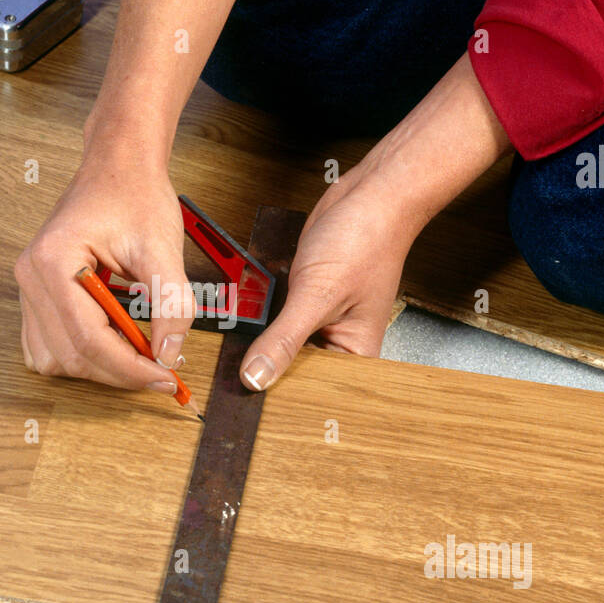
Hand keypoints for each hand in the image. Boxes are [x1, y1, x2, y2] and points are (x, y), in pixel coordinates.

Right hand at [14, 156, 195, 390]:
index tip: (163, 377)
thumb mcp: (162, 249)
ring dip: (97, 368)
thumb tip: (169, 355)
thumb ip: (171, 304)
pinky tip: (112, 344)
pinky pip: (47, 345)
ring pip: (53, 359)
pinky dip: (80, 356)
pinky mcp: (36, 294)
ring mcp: (28, 286)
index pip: (87, 338)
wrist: (118, 168)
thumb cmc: (135, 196)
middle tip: (160, 371)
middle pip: (69, 355)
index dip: (128, 368)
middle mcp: (31, 275)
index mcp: (54, 260)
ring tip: (136, 353)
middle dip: (117, 372)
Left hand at [239, 166, 417, 389]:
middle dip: (267, 368)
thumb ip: (285, 338)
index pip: (313, 393)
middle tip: (233, 381)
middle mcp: (338, 343)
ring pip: (282, 347)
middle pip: (294, 374)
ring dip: (261, 343)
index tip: (249, 406)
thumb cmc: (368, 241)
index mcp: (356, 355)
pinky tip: (246, 323)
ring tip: (234, 354)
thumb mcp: (318, 295)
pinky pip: (277, 321)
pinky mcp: (304, 302)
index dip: (282, 399)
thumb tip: (256, 377)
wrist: (370, 196)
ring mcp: (320, 322)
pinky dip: (262, 319)